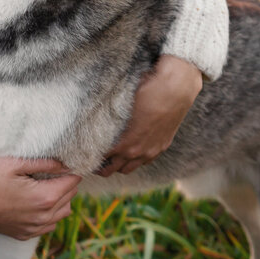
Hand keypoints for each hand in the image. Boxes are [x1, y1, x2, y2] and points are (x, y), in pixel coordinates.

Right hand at [0, 157, 80, 240]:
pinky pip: (48, 225)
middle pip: (70, 198)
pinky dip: (49, 214)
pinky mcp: (23, 234)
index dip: (70, 169)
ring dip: (60, 199)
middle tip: (51, 170)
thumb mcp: (14, 163)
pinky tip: (35, 202)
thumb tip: (64, 164)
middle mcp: (42, 217)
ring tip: (44, 185)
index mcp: (43, 198)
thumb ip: (44, 163)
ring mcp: (33, 229)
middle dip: (65, 183)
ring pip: (62, 214)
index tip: (61, 162)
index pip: (72, 182)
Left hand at [97, 54, 202, 176]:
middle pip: (113, 169)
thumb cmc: (146, 91)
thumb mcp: (122, 104)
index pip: (102, 157)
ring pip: (129, 168)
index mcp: (125, 142)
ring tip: (109, 159)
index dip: (91, 156)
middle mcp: (138, 151)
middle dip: (101, 166)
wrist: (176, 89)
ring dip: (118, 165)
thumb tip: (97, 118)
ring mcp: (151, 151)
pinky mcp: (162, 146)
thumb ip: (110, 119)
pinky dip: (135, 160)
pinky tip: (130, 152)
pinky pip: (144, 162)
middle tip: (92, 160)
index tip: (83, 153)